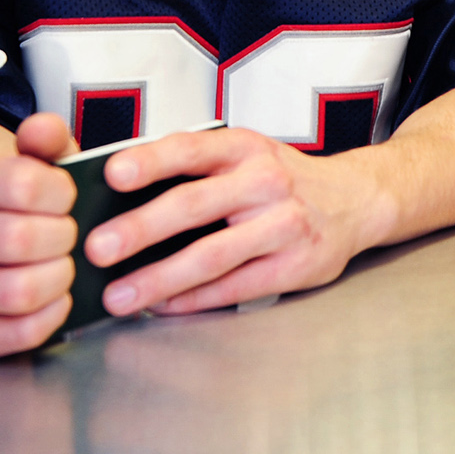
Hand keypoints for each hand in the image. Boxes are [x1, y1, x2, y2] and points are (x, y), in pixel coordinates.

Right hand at [0, 115, 80, 357]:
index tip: (68, 198)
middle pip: (17, 240)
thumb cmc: (25, 200)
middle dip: (64, 239)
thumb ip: (48, 137)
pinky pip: (10, 335)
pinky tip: (57, 300)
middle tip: (72, 236)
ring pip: (14, 291)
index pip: (21, 184)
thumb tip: (42, 129)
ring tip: (66, 268)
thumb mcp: (41, 158)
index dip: (61, 194)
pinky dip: (47, 320)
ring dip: (57, 281)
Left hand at [83, 128, 387, 317]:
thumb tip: (117, 194)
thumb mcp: (245, 154)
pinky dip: (193, 300)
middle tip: (97, 248)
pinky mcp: (295, 266)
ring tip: (119, 295)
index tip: (113, 174)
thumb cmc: (280, 179)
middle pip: (195, 206)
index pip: (192, 149)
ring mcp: (284, 225)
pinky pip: (235, 287)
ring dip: (160, 278)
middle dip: (141, 228)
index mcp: (245, 147)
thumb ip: (194, 167)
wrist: (356, 200)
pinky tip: (162, 306)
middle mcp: (266, 182)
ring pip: (212, 256)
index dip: (152, 160)